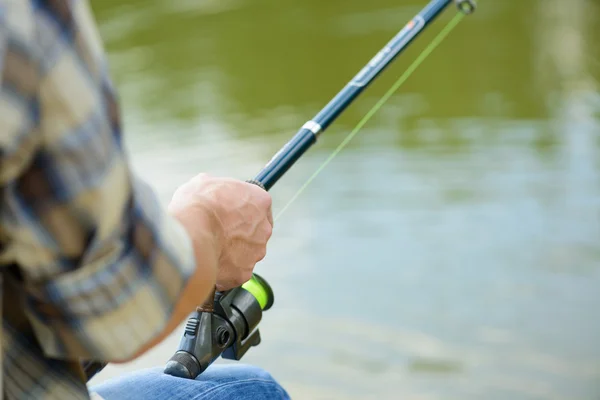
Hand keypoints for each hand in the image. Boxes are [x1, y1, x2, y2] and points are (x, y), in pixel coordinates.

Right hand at [168, 173, 272, 290]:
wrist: (191, 232)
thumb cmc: (197, 204)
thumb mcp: (204, 183)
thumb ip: (216, 188)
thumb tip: (210, 190)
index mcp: (260, 201)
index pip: (259, 206)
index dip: (243, 210)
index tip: (231, 214)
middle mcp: (264, 228)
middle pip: (254, 232)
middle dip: (238, 234)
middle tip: (217, 233)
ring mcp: (256, 252)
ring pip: (245, 254)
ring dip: (231, 253)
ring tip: (209, 249)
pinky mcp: (243, 273)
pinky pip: (234, 273)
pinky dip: (223, 272)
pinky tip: (209, 264)